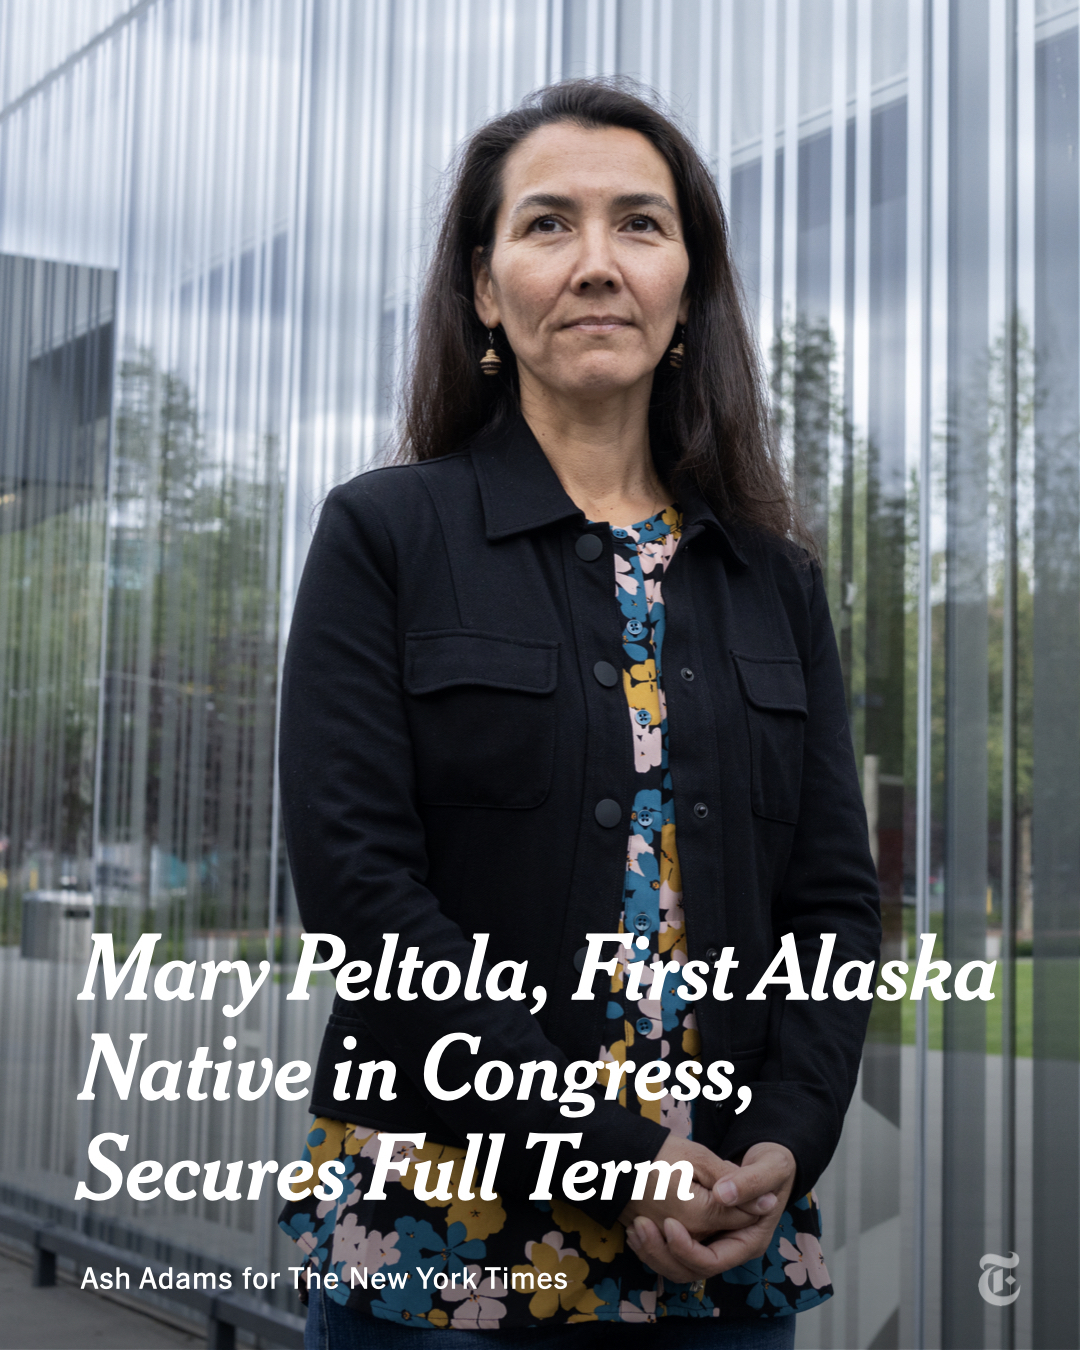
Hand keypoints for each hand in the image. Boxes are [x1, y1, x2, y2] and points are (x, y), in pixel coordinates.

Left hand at [624, 1141, 796, 1282]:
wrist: (769, 1163)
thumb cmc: (772, 1166)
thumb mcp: (767, 1168)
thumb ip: (748, 1183)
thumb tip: (726, 1193)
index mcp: (749, 1241)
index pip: (712, 1261)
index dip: (687, 1248)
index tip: (668, 1222)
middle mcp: (730, 1248)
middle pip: (690, 1270)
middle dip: (662, 1253)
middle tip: (640, 1224)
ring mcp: (714, 1243)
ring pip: (676, 1266)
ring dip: (652, 1252)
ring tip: (634, 1226)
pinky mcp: (700, 1234)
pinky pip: (672, 1253)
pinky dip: (652, 1245)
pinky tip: (637, 1225)